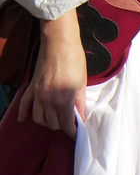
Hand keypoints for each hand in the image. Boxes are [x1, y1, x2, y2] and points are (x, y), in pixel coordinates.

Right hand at [18, 10, 85, 138]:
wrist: (59, 42)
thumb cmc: (74, 59)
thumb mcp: (82, 82)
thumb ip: (80, 102)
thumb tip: (81, 117)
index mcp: (63, 99)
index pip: (66, 124)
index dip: (73, 131)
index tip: (77, 132)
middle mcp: (48, 100)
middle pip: (52, 123)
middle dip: (62, 126)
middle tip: (70, 123)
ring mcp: (37, 94)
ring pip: (38, 118)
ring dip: (47, 122)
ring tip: (56, 120)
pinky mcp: (31, 87)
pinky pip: (24, 104)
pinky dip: (23, 113)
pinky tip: (23, 120)